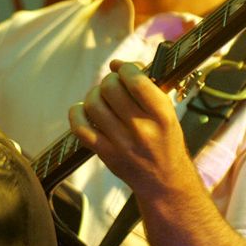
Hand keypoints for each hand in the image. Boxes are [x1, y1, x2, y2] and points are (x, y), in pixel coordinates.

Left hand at [67, 59, 195, 197]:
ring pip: (93, 105)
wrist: (165, 181)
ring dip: (94, 95)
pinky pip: (80, 128)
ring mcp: (122, 144)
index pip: (136, 80)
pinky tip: (84, 111)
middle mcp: (142, 130)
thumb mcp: (168, 113)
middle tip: (113, 85)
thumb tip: (116, 64)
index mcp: (162, 115)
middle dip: (109, 80)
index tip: (124, 70)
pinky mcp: (106, 155)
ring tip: (101, 98)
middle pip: (110, 89)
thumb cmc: (165, 139)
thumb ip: (147, 88)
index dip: (125, 68)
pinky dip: (77, 114)